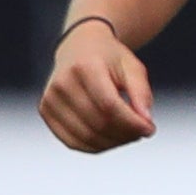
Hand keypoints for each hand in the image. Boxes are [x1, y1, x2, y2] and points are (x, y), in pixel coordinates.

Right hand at [41, 17, 155, 152]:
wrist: (79, 48)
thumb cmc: (109, 58)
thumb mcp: (132, 67)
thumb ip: (141, 93)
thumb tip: (146, 122)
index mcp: (85, 67)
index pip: (109, 106)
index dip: (132, 123)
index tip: (150, 129)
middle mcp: (62, 83)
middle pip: (98, 123)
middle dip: (126, 134)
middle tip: (141, 132)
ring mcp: (50, 98)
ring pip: (86, 137)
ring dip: (113, 143)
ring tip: (128, 134)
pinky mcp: (46, 112)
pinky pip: (72, 142)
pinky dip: (95, 147)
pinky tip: (110, 138)